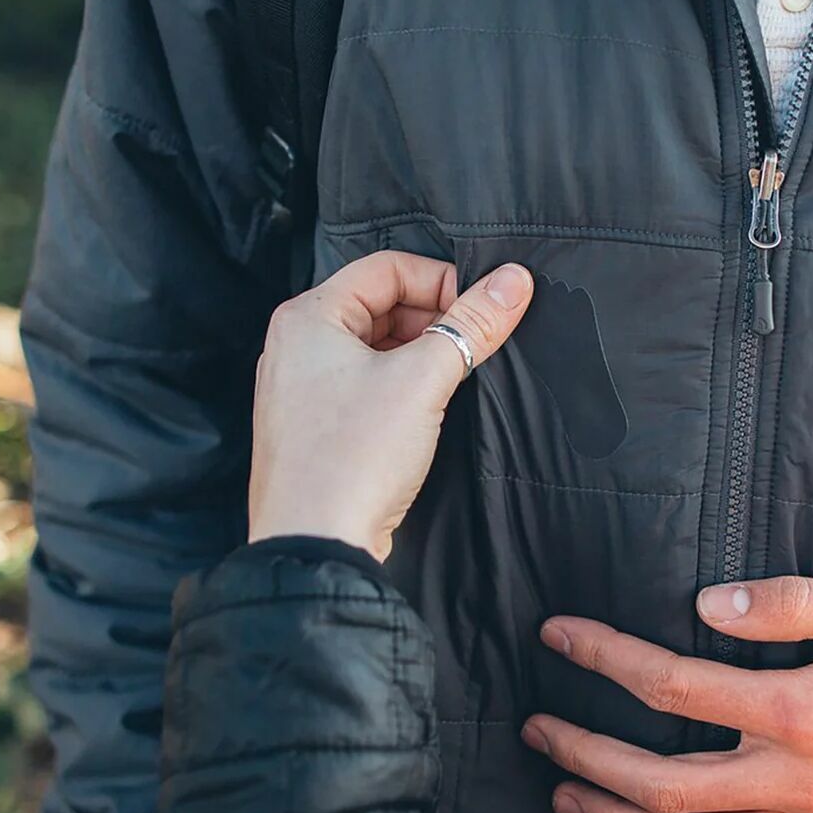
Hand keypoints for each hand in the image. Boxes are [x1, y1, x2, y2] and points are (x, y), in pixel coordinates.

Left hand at [247, 251, 531, 559]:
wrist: (315, 544)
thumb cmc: (352, 457)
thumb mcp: (424, 380)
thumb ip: (472, 325)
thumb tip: (514, 281)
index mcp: (309, 317)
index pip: (388, 268)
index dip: (442, 281)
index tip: (482, 312)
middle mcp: (297, 346)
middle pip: (382, 305)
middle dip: (435, 321)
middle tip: (474, 347)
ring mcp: (304, 388)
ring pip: (378, 347)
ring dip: (422, 355)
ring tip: (455, 380)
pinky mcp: (318, 426)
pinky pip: (367, 384)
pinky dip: (403, 386)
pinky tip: (429, 410)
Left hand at [522, 576, 812, 812]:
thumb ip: (793, 602)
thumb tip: (704, 606)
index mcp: (803, 710)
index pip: (672, 686)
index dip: (602, 659)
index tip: (556, 638)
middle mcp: (799, 783)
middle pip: (659, 782)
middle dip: (584, 756)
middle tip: (536, 731)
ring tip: (566, 795)